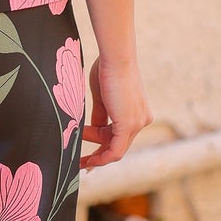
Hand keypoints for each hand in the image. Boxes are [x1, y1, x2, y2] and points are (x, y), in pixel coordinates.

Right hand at [80, 54, 152, 169]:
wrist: (115, 58)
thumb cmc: (108, 69)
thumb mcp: (103, 97)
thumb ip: (101, 116)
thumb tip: (93, 130)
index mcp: (138, 112)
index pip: (119, 135)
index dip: (101, 145)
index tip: (86, 153)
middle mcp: (142, 120)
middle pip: (118, 144)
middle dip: (98, 154)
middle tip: (80, 162)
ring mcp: (137, 124)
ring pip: (116, 149)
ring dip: (95, 153)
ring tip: (77, 153)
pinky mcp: (128, 126)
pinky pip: (115, 151)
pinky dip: (101, 157)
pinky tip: (88, 160)